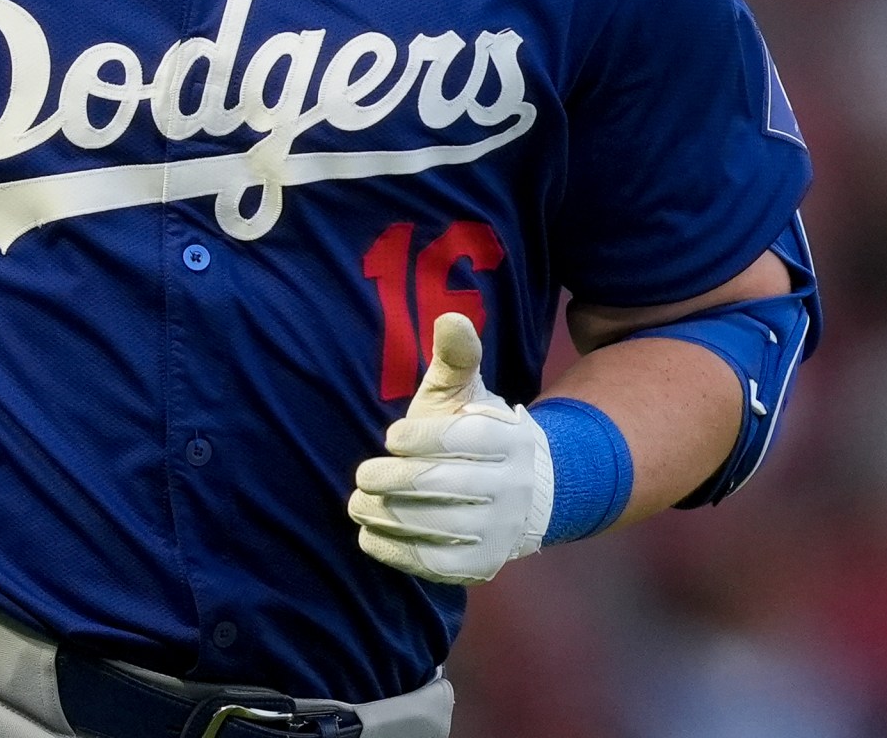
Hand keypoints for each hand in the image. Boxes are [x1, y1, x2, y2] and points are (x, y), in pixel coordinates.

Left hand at [347, 312, 553, 585]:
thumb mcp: (469, 392)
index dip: (414, 437)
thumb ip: (458, 356)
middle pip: (437, 484)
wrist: (526, 495)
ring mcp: (499, 532)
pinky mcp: (481, 567)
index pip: (455, 438)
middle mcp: (513, 488)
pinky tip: (370, 533)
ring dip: (383, 514)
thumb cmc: (478, 434)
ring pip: (431, 526)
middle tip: (363, 475)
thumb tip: (451, 318)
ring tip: (359, 502)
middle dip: (388, 478)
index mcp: (512, 440)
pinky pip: (431, 564)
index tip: (392, 436)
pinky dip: (392, 550)